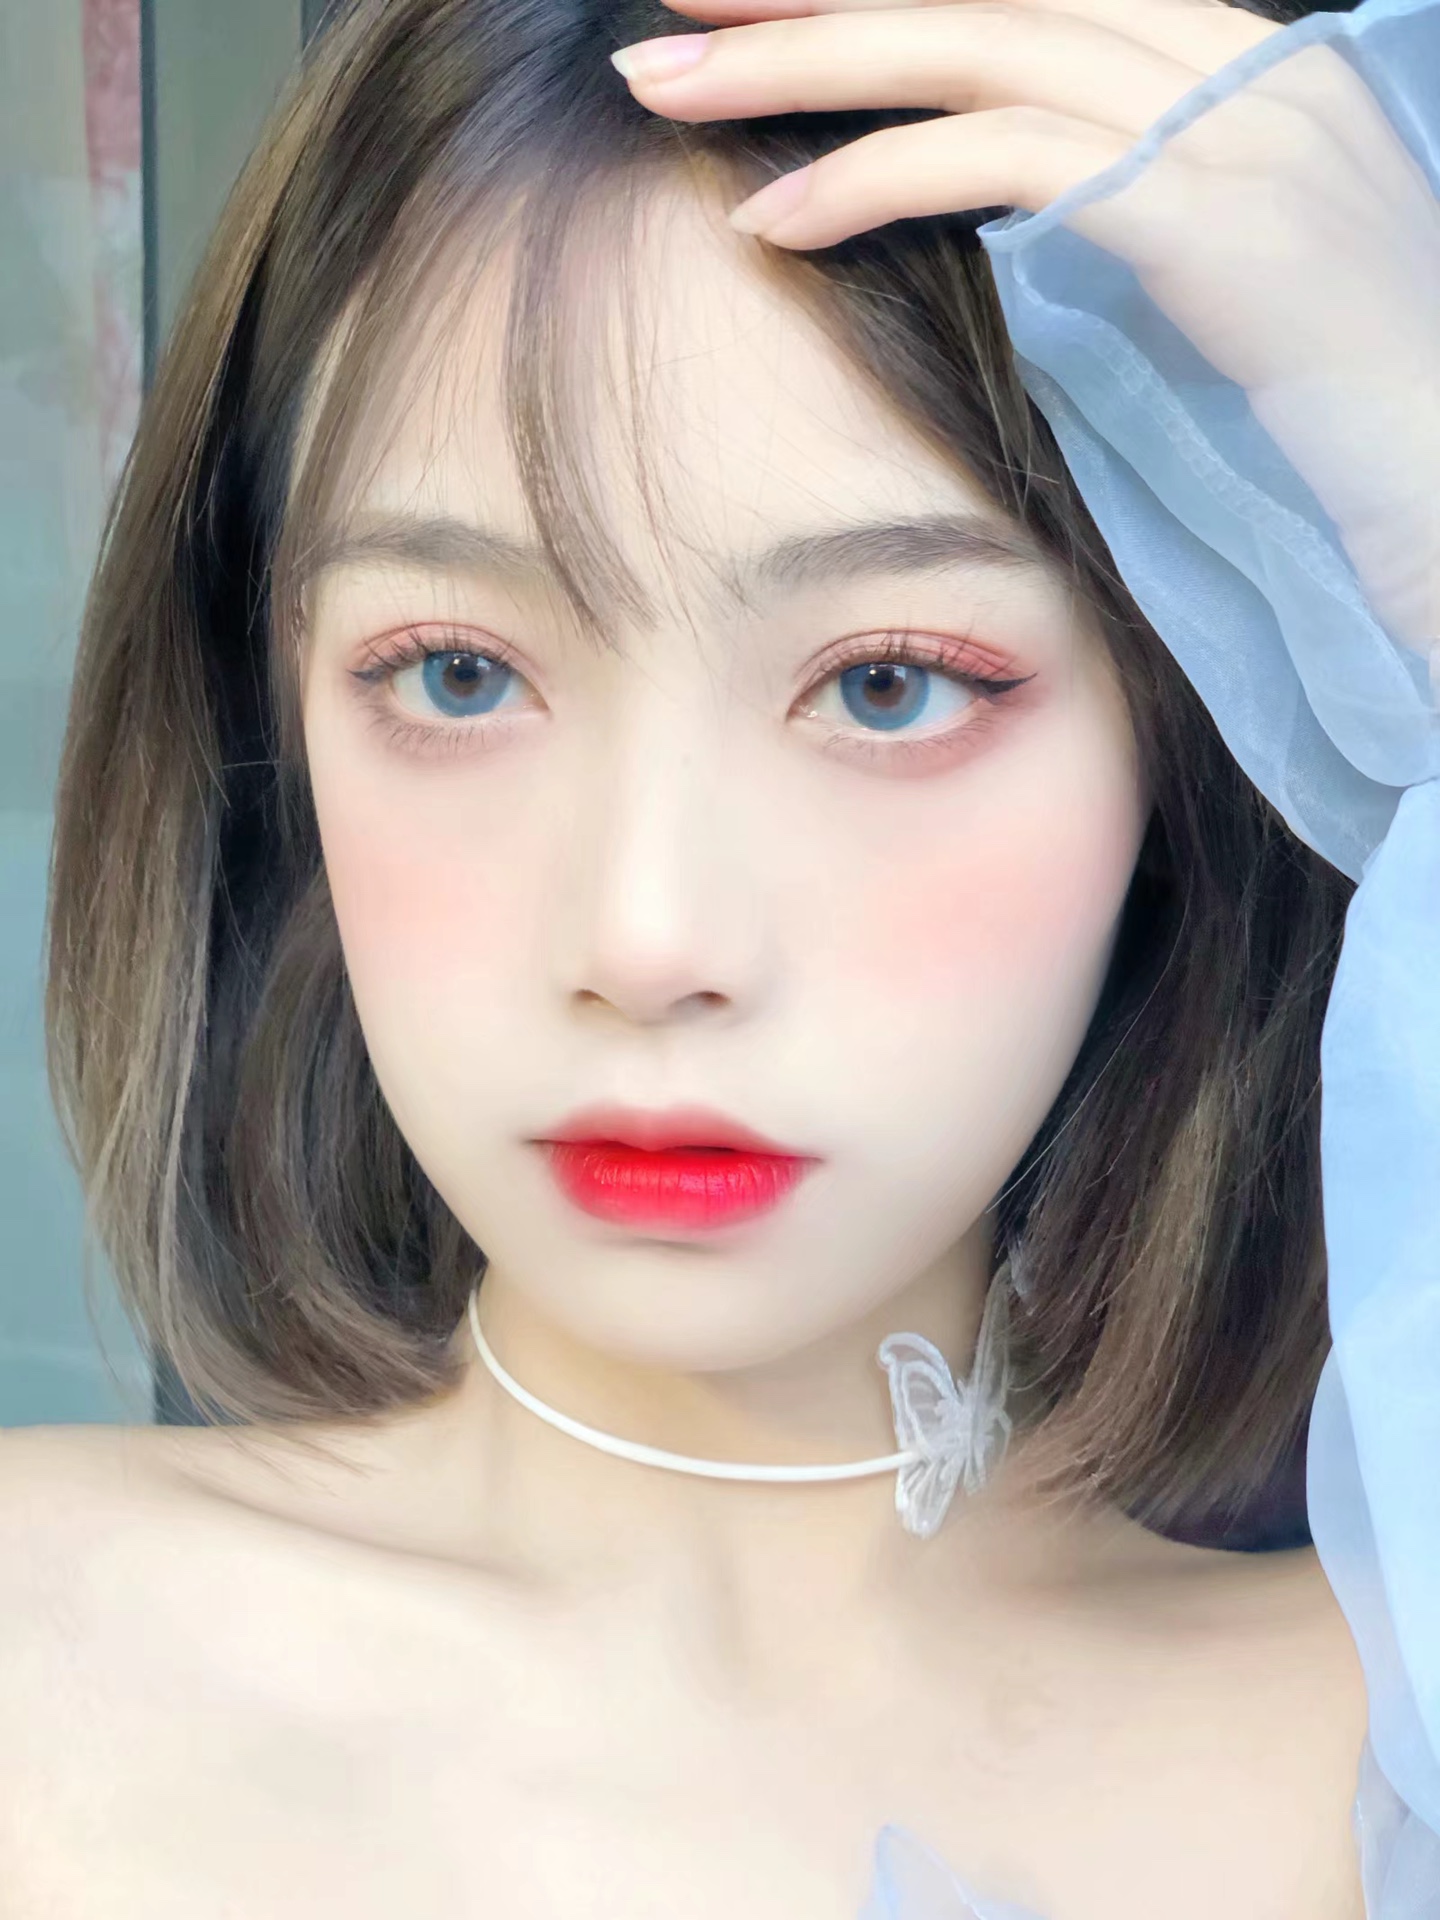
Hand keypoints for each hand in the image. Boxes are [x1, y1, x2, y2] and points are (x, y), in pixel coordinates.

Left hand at [612, 0, 1439, 655]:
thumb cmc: (1335, 423)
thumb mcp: (1225, 285)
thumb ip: (1123, 221)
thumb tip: (1003, 224)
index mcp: (1241, 64)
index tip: (767, 6)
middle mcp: (1238, 61)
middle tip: (673, 12)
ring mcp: (1230, 123)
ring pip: (977, 45)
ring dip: (805, 68)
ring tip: (668, 92)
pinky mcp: (1205, 209)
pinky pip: (1003, 159)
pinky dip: (871, 180)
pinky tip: (772, 217)